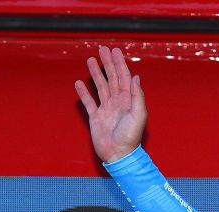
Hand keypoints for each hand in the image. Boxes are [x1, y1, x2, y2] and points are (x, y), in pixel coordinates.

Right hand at [74, 46, 146, 162]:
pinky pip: (89, 102)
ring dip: (96, 74)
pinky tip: (79, 83)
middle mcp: (117, 102)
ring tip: (91, 60)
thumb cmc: (130, 138)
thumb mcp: (138, 115)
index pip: (124, 77)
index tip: (115, 51)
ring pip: (100, 86)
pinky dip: (84, 93)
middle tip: (103, 49)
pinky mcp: (96, 118)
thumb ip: (137, 96)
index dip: (119, 64)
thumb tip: (136, 77)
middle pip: (112, 78)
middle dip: (108, 64)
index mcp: (128, 101)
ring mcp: (106, 109)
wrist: (119, 155)